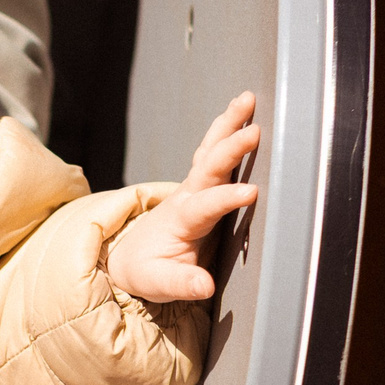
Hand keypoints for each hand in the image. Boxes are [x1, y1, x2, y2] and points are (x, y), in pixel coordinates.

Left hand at [106, 92, 261, 303]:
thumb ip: (181, 281)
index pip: (204, 206)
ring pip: (210, 151)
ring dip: (228, 125)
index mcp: (180, 220)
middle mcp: (186, 197)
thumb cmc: (148, 270)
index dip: (226, 198)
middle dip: (230, 148)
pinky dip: (226, 130)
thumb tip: (204, 285)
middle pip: (208, 167)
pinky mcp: (200, 186)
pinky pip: (213, 153)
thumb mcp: (159, 283)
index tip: (251, 192)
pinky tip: (242, 111)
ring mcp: (192, 188)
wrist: (131, 259)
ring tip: (247, 99)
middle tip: (254, 131)